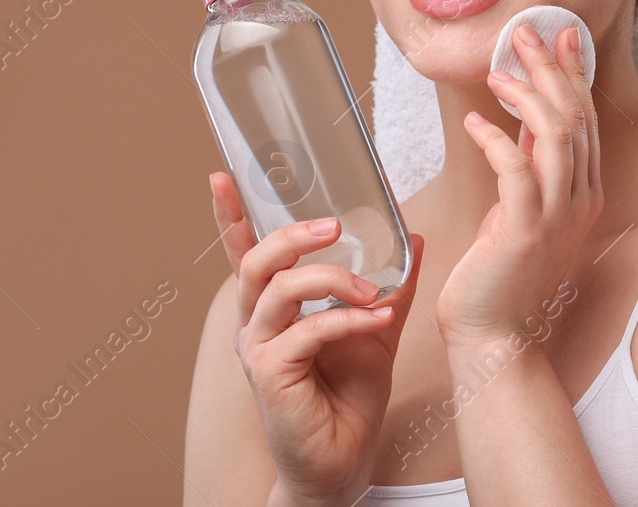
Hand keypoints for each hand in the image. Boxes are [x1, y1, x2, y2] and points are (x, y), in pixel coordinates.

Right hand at [211, 172, 425, 504]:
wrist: (343, 461)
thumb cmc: (350, 397)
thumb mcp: (376, 329)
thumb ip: (391, 286)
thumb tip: (414, 239)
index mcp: (274, 306)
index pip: (245, 251)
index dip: (231, 214)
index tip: (223, 175)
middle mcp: (257, 322)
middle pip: (257, 260)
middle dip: (293, 234)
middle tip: (334, 225)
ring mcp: (259, 348)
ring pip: (278, 289)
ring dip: (329, 279)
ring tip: (369, 289)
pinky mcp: (271, 373)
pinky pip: (307, 331)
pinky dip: (347, 321)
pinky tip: (378, 322)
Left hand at [437, 25, 604, 348]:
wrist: (496, 337)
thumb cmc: (502, 276)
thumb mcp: (521, 210)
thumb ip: (529, 168)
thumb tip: (521, 121)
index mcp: (584, 195)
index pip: (586, 120)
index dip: (573, 74)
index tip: (561, 36)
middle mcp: (579, 201)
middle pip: (574, 117)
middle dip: (551, 68)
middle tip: (525, 34)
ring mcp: (556, 217)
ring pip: (554, 134)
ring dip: (526, 94)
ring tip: (497, 73)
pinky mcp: (524, 230)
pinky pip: (516, 168)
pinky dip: (495, 138)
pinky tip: (475, 124)